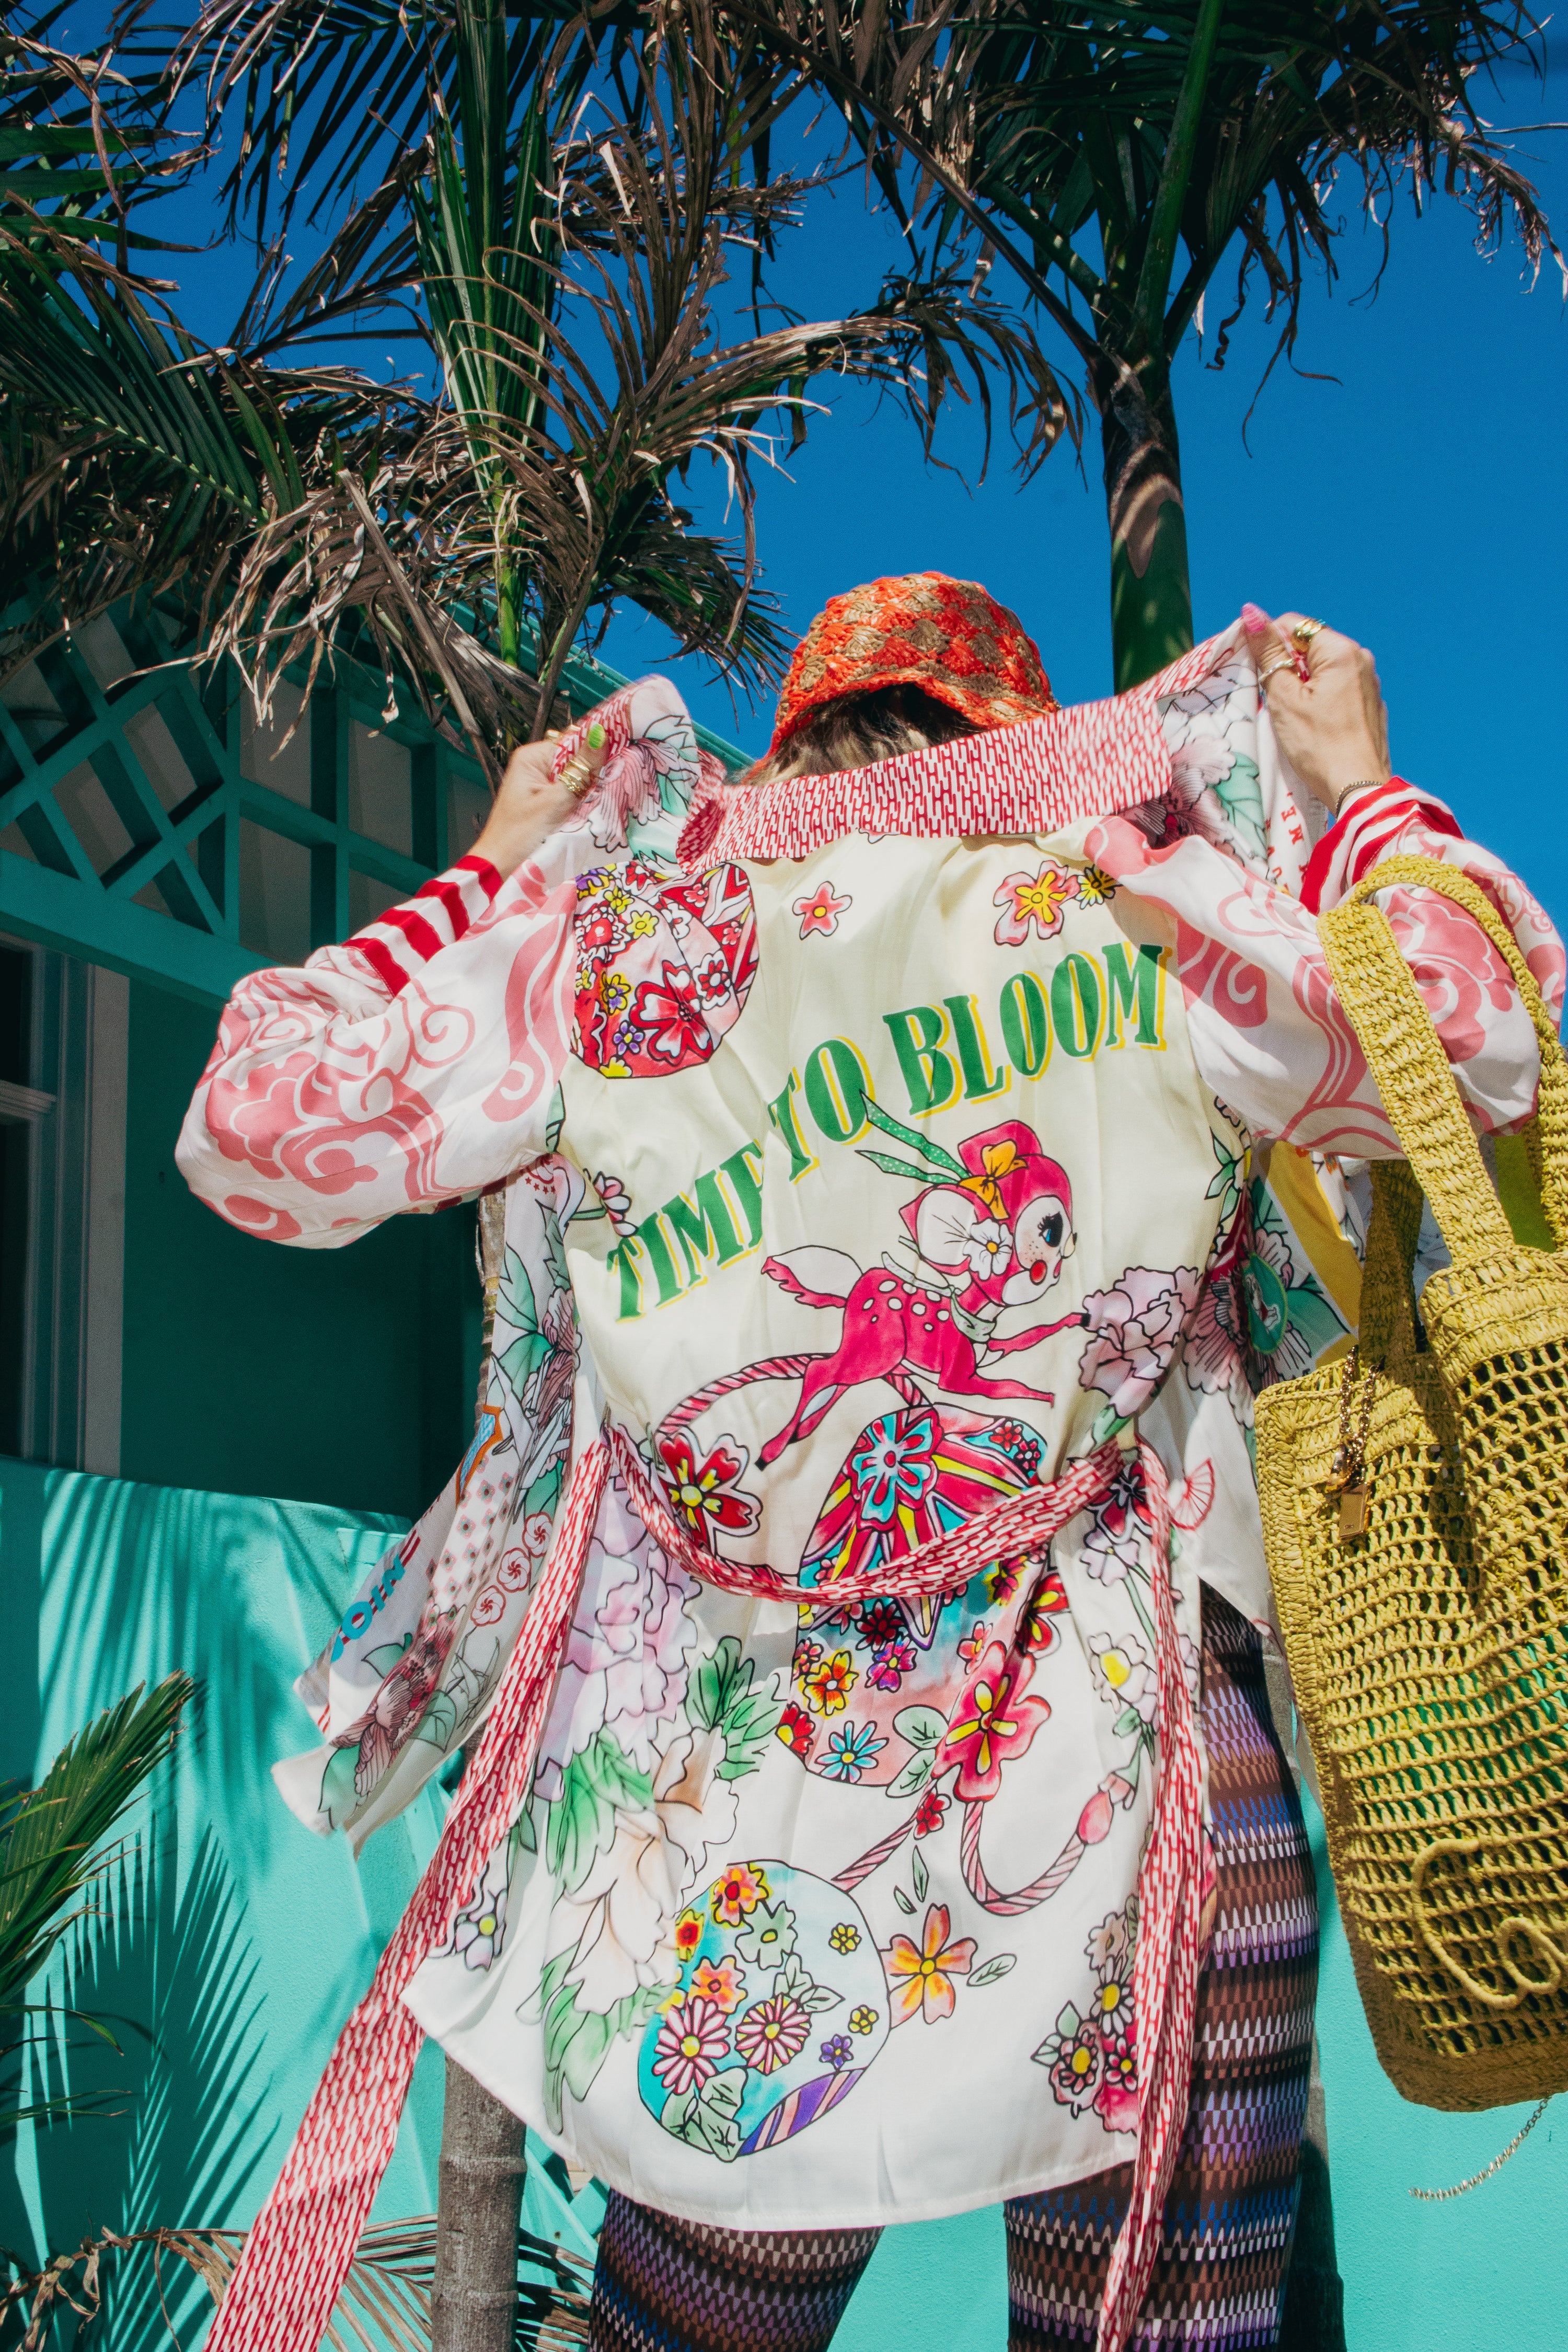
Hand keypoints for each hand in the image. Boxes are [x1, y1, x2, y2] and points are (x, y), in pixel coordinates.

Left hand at [470, 725, 606, 876]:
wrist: (501, 863)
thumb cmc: (519, 834)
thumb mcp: (556, 800)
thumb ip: (582, 768)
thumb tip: (601, 734)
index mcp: (532, 756)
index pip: (575, 740)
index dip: (597, 750)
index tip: (619, 759)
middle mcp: (535, 763)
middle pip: (577, 758)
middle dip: (591, 774)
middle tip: (596, 793)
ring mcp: (540, 780)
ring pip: (576, 776)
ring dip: (586, 790)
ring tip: (584, 806)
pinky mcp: (544, 796)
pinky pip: (571, 790)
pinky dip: (579, 800)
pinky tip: (579, 812)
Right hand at [1242, 604, 1390, 817]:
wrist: (1358, 790)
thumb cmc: (1318, 747)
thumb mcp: (1284, 698)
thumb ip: (1268, 653)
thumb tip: (1251, 612)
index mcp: (1340, 650)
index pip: (1293, 625)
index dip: (1268, 645)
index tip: (1258, 675)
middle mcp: (1360, 659)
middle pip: (1308, 647)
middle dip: (1286, 667)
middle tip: (1275, 701)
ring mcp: (1369, 682)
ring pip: (1322, 670)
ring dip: (1301, 685)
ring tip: (1294, 718)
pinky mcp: (1370, 705)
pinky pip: (1337, 689)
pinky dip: (1320, 700)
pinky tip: (1314, 727)